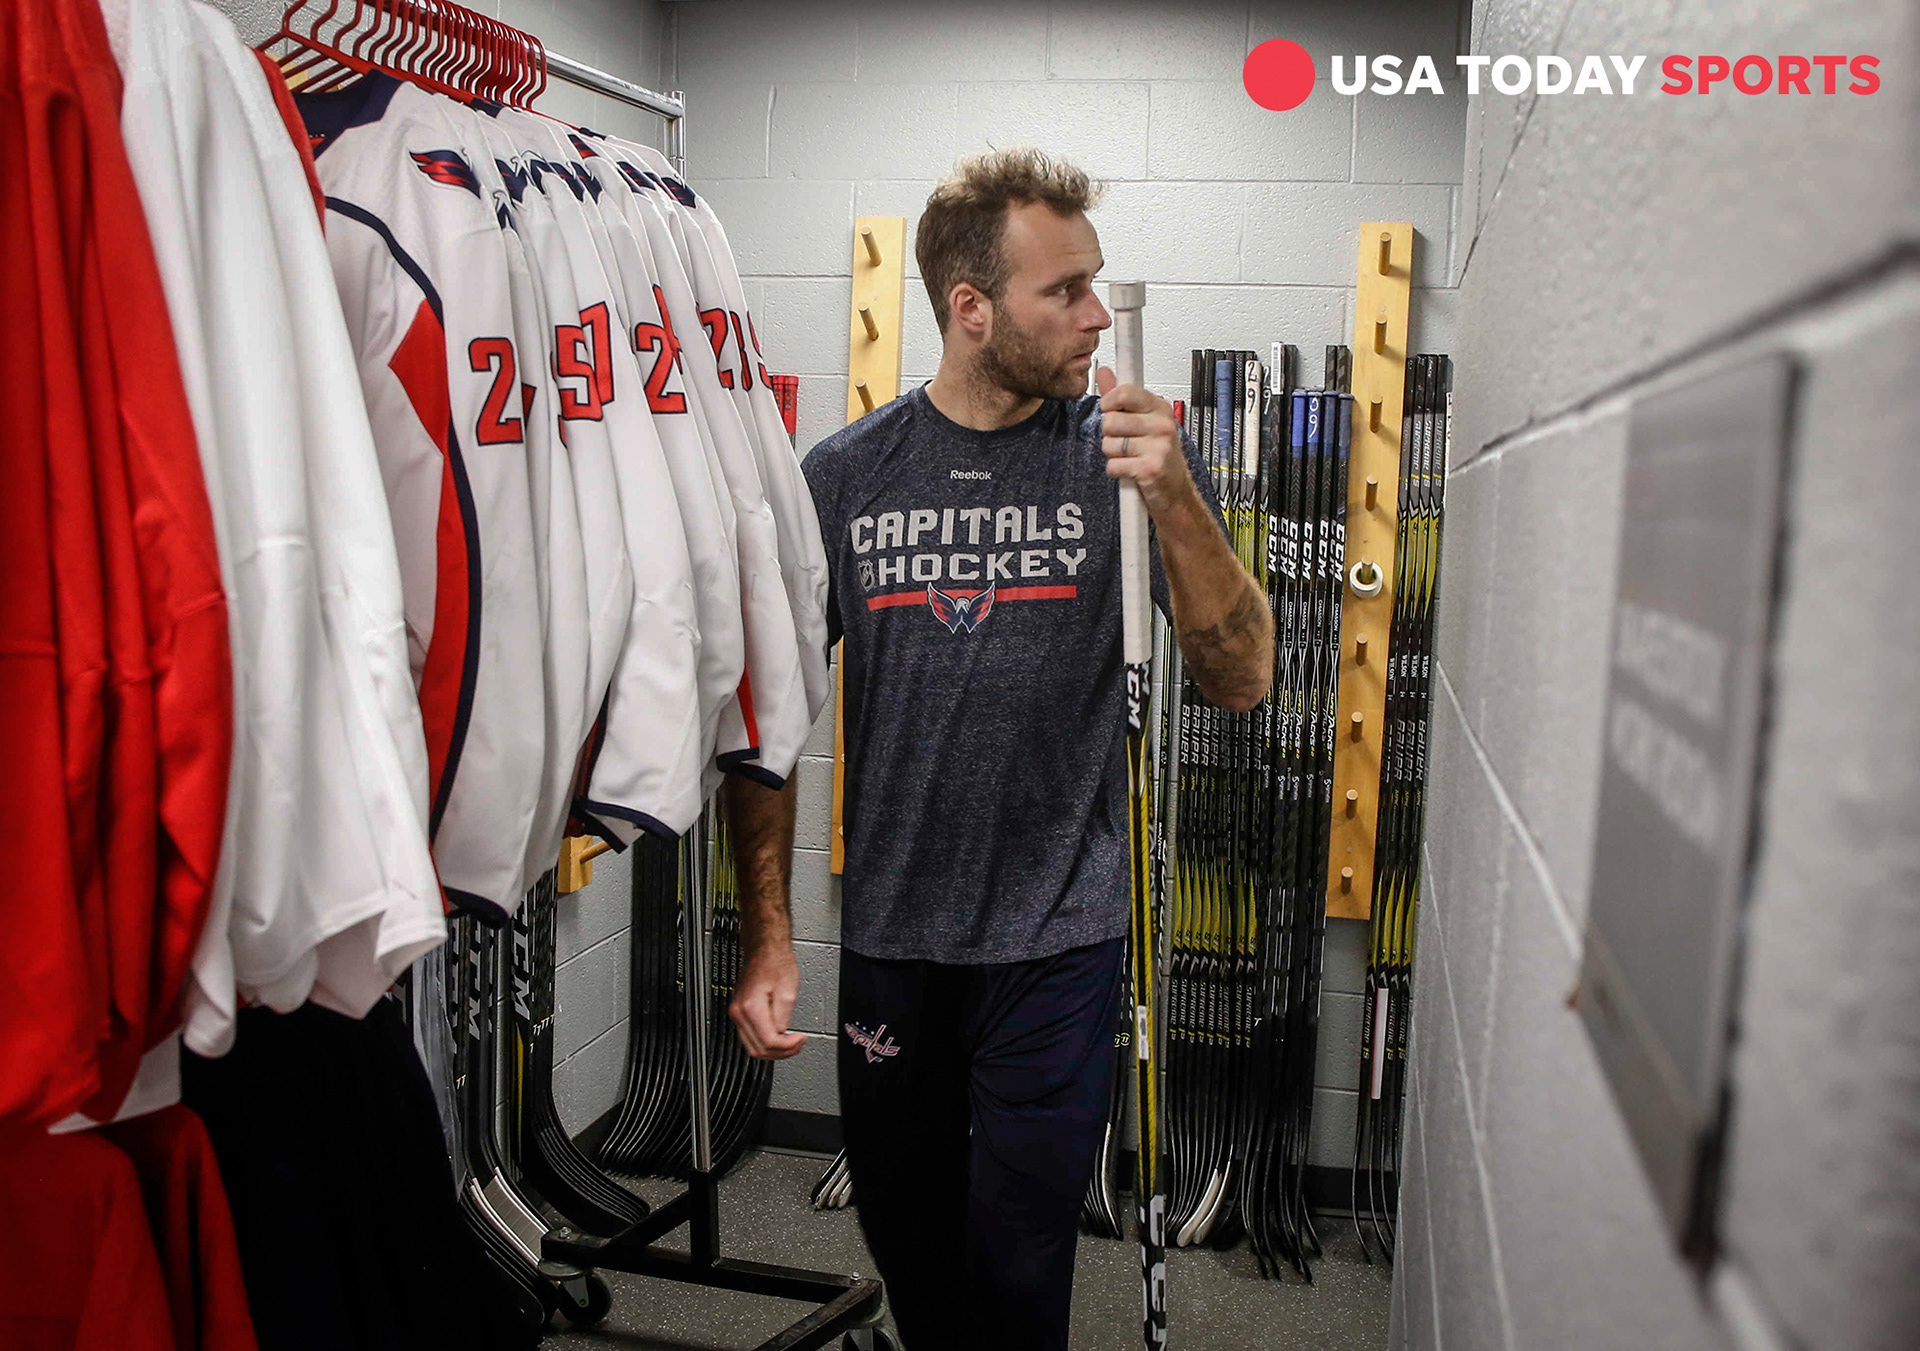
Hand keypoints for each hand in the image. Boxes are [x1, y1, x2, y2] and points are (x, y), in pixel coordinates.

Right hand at [729, 941, 805, 1059]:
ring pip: (752, 1047)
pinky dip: (765, 1042)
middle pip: (758, 1050)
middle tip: (797, 1045)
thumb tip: (781, 1033)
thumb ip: (784, 1016)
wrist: (764, 950)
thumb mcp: (788, 990)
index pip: (769, 1042)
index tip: (800, 1039)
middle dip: (781, 1052)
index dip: (788, 1047)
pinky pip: (751, 1037)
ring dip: (773, 1050)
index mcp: (751, 1008)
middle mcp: (739, 1013)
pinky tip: (779, 1037)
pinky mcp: (740, 1012)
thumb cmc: (775, 963)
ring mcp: (737, 1013)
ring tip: (790, 1043)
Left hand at [1097, 366, 1198, 518]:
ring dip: (1113, 455)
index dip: (1109, 403)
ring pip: (1108, 444)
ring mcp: (1158, 447)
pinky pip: (1113, 466)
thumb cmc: (1159, 455)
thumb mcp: (1144, 421)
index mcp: (1160, 408)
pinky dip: (1116, 471)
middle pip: (1110, 421)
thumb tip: (1104, 373)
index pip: (1125, 392)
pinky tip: (1130, 471)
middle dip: (1109, 435)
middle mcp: (1161, 425)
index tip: (1110, 409)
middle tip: (1125, 441)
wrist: (1175, 491)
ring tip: (1129, 457)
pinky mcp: (1150, 468)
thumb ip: (1121, 398)